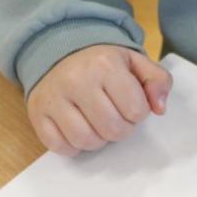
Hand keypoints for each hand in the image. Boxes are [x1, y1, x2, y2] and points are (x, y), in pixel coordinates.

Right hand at [27, 45, 171, 156]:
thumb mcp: (135, 62)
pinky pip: (61, 147)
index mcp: (105, 65)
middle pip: (112, 129)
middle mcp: (76, 80)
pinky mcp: (37, 114)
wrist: (59, 50)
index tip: (130, 103)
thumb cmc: (103, 62)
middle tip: (117, 116)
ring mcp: (54, 99)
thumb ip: (158, 81)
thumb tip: (159, 109)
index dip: (138, 112)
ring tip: (99, 122)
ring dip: (99, 139)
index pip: (136, 110)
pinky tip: (80, 127)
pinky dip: (74, 145)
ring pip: (86, 141)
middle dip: (122, 129)